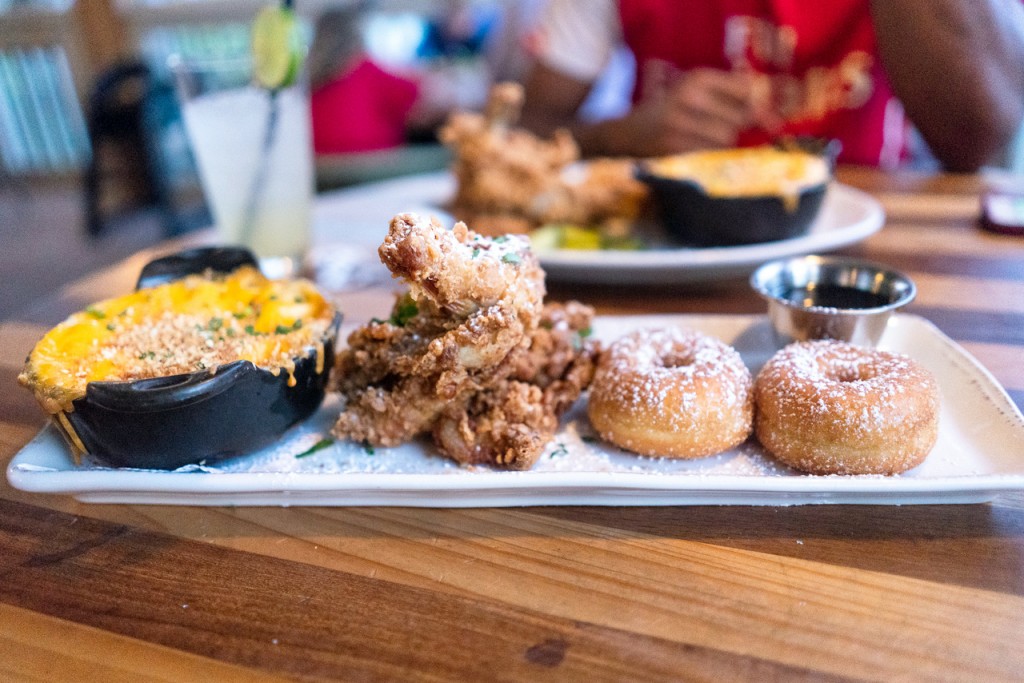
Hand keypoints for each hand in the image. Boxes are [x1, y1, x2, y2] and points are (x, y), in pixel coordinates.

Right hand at [609, 64, 776, 156]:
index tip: (756, 112)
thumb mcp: (691, 91)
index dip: (755, 102)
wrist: (625, 134)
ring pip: (725, 138)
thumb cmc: (666, 111)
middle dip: (736, 126)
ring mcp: (680, 124)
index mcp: (695, 79)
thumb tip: (766, 111)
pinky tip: (696, 149)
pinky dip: (708, 154)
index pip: (744, 89)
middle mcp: (688, 98)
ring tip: (704, 138)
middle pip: (738, 117)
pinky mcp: (674, 148)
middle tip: (720, 128)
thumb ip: (727, 93)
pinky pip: (708, 154)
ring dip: (722, 142)